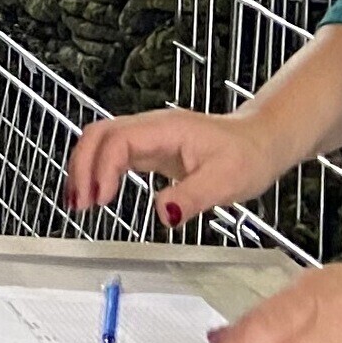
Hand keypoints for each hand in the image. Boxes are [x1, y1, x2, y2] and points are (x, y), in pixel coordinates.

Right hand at [67, 107, 298, 223]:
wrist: (261, 141)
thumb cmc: (248, 154)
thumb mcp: (226, 181)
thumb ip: (193, 197)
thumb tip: (164, 214)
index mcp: (167, 129)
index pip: (118, 141)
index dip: (103, 169)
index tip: (101, 200)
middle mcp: (152, 128)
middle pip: (98, 134)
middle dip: (81, 167)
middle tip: (79, 203)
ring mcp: (149, 137)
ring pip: (100, 142)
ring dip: (84, 168)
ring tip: (80, 202)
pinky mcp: (150, 149)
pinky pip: (112, 154)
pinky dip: (98, 172)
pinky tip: (96, 193)